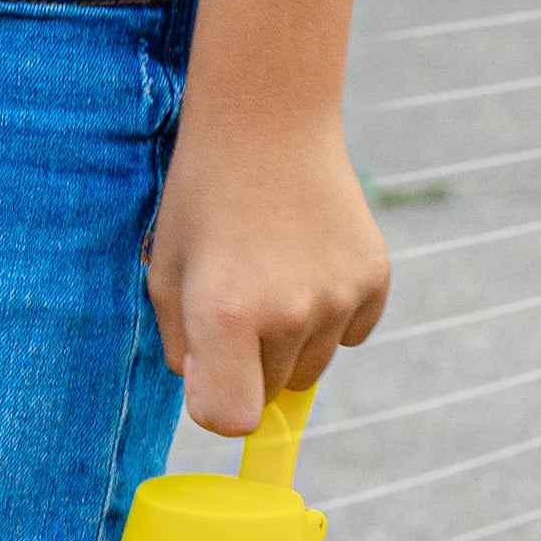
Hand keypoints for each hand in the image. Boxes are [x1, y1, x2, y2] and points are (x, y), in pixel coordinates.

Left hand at [145, 110, 389, 438]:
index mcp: (225, 315)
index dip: (216, 401)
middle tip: (239, 293)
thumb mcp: (166, 271)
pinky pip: (351, 333)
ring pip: (313, 364)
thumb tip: (212, 396)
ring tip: (274, 270)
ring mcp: (338, 297)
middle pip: (272, 389)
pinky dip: (331, 313)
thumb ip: (182, 348)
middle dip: (251, 362)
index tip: (210, 368)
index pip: (231, 419)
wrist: (268, 121)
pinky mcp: (374, 279)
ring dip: (292, 339)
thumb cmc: (205, 196)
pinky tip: (308, 259)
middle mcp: (288, 314)